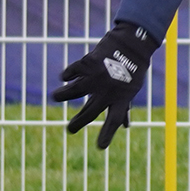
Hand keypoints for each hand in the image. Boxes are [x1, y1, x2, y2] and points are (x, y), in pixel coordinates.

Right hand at [52, 21, 160, 148]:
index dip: (107, 134)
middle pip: (89, 112)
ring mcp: (96, 77)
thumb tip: (125, 126)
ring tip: (56, 97)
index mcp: (122, 97)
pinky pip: (70, 73)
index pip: (114, 120)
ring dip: (62, 95)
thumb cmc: (133, 69)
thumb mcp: (132, 88)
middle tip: (70, 130)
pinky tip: (65, 77)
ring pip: (72, 91)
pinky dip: (66, 75)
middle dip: (78, 123)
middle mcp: (108, 90)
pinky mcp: (87, 63)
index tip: (100, 147)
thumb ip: (124, 106)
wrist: (131, 43)